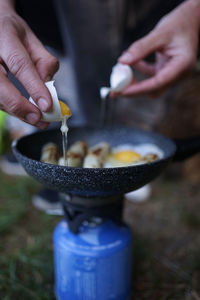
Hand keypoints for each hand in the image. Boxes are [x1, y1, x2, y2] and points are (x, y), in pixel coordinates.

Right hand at [0, 3, 58, 128]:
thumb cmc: (9, 32)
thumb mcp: (30, 37)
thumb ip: (42, 60)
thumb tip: (49, 85)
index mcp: (4, 37)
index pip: (19, 64)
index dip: (34, 87)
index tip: (47, 105)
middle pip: (0, 86)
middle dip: (20, 106)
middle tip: (39, 118)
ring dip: (18, 112)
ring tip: (38, 120)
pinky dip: (12, 109)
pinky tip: (26, 113)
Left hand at [114, 0, 199, 97]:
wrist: (192, 19)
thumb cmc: (180, 23)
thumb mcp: (160, 33)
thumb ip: (141, 48)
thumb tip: (122, 62)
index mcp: (182, 66)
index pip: (158, 83)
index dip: (139, 89)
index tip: (122, 91)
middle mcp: (179, 74)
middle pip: (154, 90)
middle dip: (134, 91)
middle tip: (114, 90)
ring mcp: (174, 73)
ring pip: (151, 86)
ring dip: (135, 83)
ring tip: (119, 76)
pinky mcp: (168, 70)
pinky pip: (152, 76)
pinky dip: (140, 72)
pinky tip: (130, 64)